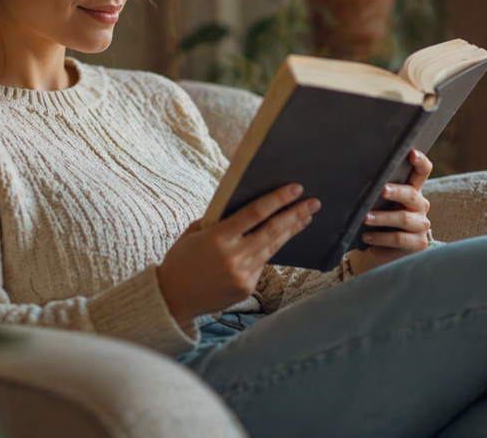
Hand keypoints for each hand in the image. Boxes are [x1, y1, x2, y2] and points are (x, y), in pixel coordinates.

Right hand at [158, 184, 320, 325]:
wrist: (172, 298)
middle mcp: (233, 256)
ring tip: (306, 218)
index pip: (255, 213)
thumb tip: (250, 208)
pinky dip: (270, 250)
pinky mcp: (247, 288)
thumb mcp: (194, 233)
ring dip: (292, 231)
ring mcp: (242, 274)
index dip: (278, 199)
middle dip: (296, 214)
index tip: (296, 189)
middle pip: (273, 230)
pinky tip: (279, 239)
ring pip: (273, 247)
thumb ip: (220, 220)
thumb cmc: (182, 259)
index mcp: (217, 237)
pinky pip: (262, 264)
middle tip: (314, 202)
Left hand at [349, 150, 432, 275]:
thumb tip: (355, 177)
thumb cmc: (379, 222)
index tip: (412, 153)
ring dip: (382, 217)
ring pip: (403, 218)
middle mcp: (420, 205)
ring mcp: (422, 225)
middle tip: (382, 190)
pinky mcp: (418, 243)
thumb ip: (376, 192)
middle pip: (411, 194)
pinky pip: (399, 238)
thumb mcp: (378, 204)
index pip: (422, 172)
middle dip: (396, 191)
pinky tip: (366, 236)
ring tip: (365, 218)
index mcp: (412, 191)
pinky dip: (380, 237)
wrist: (381, 252)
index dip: (420, 162)